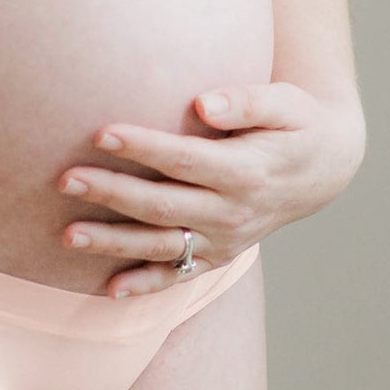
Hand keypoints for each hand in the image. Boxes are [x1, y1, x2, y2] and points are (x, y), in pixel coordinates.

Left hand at [54, 82, 367, 297]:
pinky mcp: (218, 256)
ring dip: (113, 242)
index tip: (101, 132)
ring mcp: (225, 240)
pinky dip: (146, 285)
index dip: (143, 146)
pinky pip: (178, 276)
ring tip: (67, 236)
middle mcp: (234, 213)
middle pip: (162, 205)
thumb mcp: (286, 103)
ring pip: (161, 246)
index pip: (184, 159)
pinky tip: (109, 289)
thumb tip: (202, 104)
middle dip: (111, 193)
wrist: (324, 170)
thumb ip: (246, 101)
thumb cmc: (298, 124)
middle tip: (65, 179)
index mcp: (247, 171)